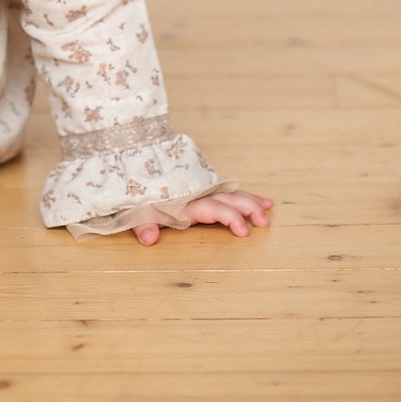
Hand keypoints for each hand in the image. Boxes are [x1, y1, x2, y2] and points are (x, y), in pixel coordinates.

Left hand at [133, 190, 272, 246]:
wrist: (132, 161)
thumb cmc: (134, 193)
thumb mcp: (134, 210)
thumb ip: (142, 224)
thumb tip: (149, 240)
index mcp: (183, 202)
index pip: (211, 209)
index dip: (228, 218)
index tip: (243, 230)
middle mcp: (195, 194)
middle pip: (225, 199)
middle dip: (246, 209)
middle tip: (264, 222)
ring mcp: (200, 189)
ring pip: (229, 192)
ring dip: (249, 200)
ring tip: (268, 208)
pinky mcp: (201, 188)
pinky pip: (226, 190)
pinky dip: (244, 195)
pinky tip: (261, 200)